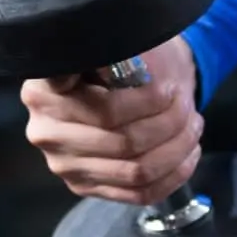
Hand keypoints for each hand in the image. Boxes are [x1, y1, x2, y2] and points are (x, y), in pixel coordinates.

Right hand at [21, 36, 203, 204]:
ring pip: (135, 169)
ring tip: (192, 125)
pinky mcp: (84, 187)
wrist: (109, 80)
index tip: (168, 88)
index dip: (144, 102)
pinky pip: (138, 192)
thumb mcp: (117, 44)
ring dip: (175, 148)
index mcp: (43, 92)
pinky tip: (188, 152)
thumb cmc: (118, 58)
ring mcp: (64, 165)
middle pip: (123, 140)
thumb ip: (119, 56)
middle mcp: (46, 132)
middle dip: (169, 123)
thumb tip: (142, 72)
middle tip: (187, 104)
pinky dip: (172, 174)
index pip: (102, 107)